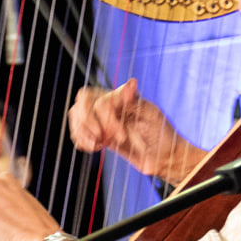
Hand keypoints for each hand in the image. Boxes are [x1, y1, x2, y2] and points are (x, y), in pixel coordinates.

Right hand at [68, 79, 204, 183]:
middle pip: (81, 104)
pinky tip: (95, 147)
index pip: (99, 101)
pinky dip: (81, 140)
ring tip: (99, 144)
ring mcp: (103, 121)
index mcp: (122, 98)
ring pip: (76, 116)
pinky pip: (78, 133)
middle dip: (88, 124)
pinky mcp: (101, 136)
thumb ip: (136, 101)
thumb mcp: (152, 115)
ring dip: (82, 132)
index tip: (121, 137)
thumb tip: (131, 82)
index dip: (105, 119)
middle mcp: (110, 106)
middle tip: (104, 140)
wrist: (164, 158)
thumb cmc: (163, 135)